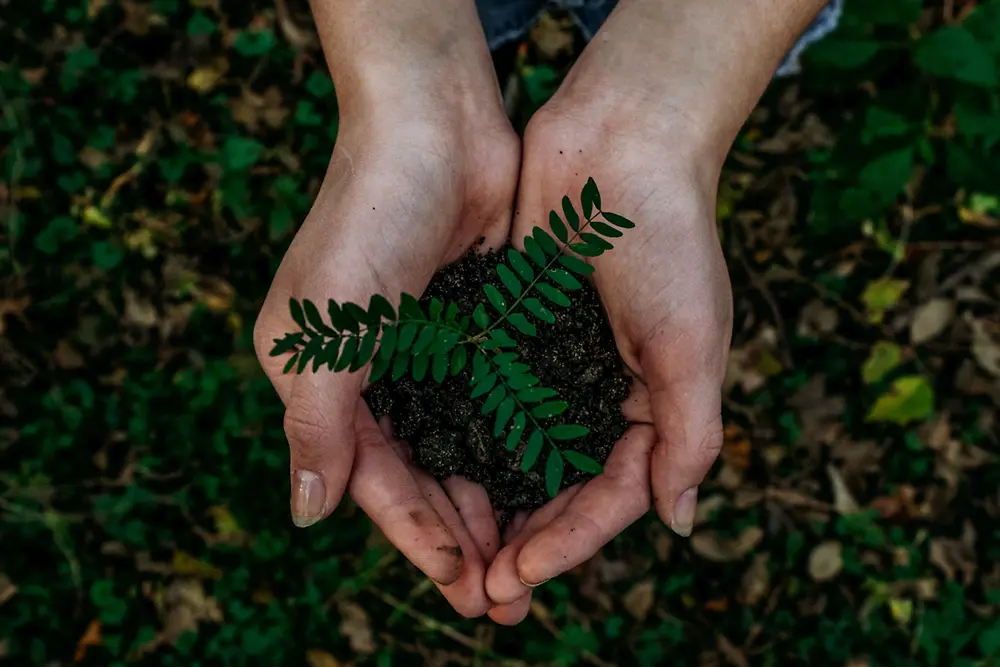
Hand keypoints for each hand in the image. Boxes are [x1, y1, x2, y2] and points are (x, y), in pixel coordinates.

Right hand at [255, 0, 520, 615]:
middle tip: (505, 598)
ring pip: (464, 451)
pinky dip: (517, 449)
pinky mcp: (479, 330)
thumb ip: (315, 425)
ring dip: (494, 506)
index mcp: (325, 381)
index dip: (415, 535)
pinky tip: (547, 486)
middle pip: (422, 477)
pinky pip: (499, 406)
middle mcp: (377, 376)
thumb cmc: (366, 221)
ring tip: (531, 561)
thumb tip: (306, 515)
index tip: (462, 583)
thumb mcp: (323, 331)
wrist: (434, 127)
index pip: (373, 480)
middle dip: (461, 538)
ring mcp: (432, 354)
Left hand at [483, 94, 732, 623]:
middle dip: (524, 541)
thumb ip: (689, 435)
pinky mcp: (511, 331)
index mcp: (652, 405)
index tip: (519, 576)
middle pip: (559, 488)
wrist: (621, 142)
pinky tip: (431, 473)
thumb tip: (678, 523)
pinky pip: (485, 398)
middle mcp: (599, 393)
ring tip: (452, 555)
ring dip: (488, 505)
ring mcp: (553, 364)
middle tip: (480, 593)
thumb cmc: (669, 240)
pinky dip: (464, 438)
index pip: (610, 496)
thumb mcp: (693, 344)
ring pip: (516, 454)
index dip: (569, 542)